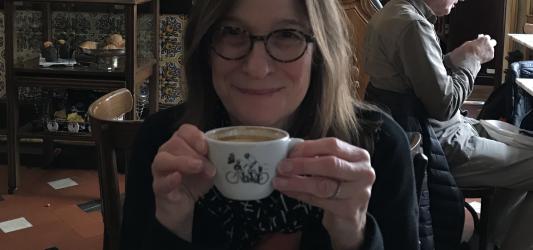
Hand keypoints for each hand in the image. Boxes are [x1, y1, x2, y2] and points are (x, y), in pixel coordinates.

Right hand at [152, 124, 215, 240]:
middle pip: (175, 143)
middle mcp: (167, 153)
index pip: (184, 131)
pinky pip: (160, 181)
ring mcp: (160, 170)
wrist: (185, 204)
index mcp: (181, 144)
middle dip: (195, 153)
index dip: (195, 136)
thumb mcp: (209, 167)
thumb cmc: (196, 181)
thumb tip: (221, 155)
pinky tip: (178, 177)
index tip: (206, 148)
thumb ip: (213, 158)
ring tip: (197, 167)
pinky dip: (169, 179)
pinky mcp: (158, 187)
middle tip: (208, 167)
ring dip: (182, 162)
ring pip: (163, 159)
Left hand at [272, 138, 374, 249]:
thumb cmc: (340, 185)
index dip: (309, 148)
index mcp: (360, 156)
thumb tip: (291, 150)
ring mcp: (359, 193)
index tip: (290, 152)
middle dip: (302, 165)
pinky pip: (318, 200)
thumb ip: (318, 156)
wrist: (351, 217)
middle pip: (330, 164)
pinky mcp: (349, 210)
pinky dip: (300, 194)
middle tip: (282, 166)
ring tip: (280, 181)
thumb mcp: (335, 167)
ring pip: (323, 185)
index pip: (333, 145)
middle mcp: (363, 173)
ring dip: (297, 182)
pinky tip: (288, 191)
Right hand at [449, 34, 495, 64]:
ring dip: (487, 50)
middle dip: (489, 44)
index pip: (487, 37)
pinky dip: (486, 56)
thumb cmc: (466, 51)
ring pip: (491, 49)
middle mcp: (489, 43)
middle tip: (484, 46)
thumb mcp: (468, 43)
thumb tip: (475, 42)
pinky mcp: (491, 56)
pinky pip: (490, 55)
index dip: (483, 39)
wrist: (468, 60)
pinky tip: (481, 58)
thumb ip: (475, 42)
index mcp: (483, 39)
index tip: (480, 41)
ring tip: (481, 54)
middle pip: (493, 42)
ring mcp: (491, 50)